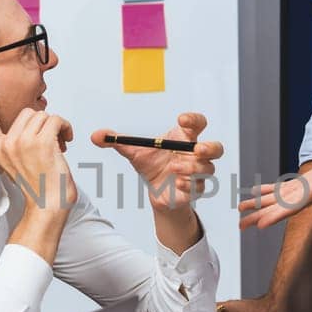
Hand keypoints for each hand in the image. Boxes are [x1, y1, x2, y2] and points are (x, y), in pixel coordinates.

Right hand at [0, 79, 76, 211]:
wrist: (48, 206)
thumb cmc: (40, 188)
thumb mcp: (17, 165)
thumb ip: (16, 145)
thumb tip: (31, 124)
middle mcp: (8, 144)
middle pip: (27, 112)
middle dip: (43, 123)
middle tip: (51, 141)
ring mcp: (24, 142)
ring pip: (43, 115)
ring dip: (56, 126)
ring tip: (59, 145)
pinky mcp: (42, 143)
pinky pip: (56, 119)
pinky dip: (66, 127)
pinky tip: (67, 141)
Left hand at [91, 114, 222, 211]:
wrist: (155, 192)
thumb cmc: (151, 165)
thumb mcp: (133, 152)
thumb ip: (116, 141)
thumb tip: (95, 135)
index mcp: (184, 138)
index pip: (197, 123)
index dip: (194, 119)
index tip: (181, 119)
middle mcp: (195, 154)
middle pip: (216, 148)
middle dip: (210, 147)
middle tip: (196, 149)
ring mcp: (198, 173)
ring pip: (208, 169)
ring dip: (193, 169)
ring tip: (175, 169)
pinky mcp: (195, 190)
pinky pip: (199, 187)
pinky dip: (188, 185)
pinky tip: (176, 184)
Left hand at [238, 141, 311, 230]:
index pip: (295, 206)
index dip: (277, 215)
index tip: (259, 225)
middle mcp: (311, 193)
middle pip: (282, 208)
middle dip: (261, 216)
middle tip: (240, 226)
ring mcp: (308, 187)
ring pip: (279, 199)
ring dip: (260, 204)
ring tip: (240, 211)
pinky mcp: (308, 180)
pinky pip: (284, 187)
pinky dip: (269, 189)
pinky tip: (255, 191)